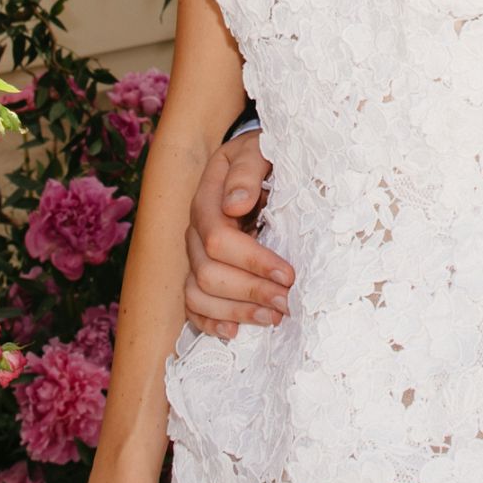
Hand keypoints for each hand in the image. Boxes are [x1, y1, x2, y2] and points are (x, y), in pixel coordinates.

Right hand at [181, 132, 293, 339]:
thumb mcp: (259, 150)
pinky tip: (235, 332)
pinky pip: (192, 305)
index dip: (253, 261)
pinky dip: (210, 322)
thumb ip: (247, 171)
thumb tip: (236, 204)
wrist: (254, 162)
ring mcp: (195, 254)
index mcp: (207, 199)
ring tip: (273, 318)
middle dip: (250, 291)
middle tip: (288, 302)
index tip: (289, 273)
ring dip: (235, 311)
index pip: (218, 239)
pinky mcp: (201, 272)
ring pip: (197, 294)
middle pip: (207, 273)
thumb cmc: (263, 156)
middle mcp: (195, 231)